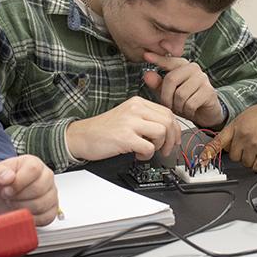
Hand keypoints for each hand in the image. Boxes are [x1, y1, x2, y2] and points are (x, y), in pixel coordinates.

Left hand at [0, 155, 57, 225]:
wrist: (0, 196)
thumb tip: (8, 177)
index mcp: (32, 163)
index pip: (33, 170)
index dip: (18, 183)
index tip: (6, 190)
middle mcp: (46, 176)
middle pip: (38, 189)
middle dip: (18, 198)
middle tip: (8, 197)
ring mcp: (51, 193)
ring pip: (42, 205)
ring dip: (23, 209)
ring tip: (14, 204)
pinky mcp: (52, 209)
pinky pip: (46, 217)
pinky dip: (32, 219)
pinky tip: (22, 213)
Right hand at [65, 96, 180, 161]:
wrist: (81, 136)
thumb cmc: (104, 129)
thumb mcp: (127, 116)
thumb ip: (146, 119)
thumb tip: (168, 130)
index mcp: (137, 102)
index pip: (167, 112)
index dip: (175, 129)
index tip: (174, 139)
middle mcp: (135, 108)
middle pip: (168, 121)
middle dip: (171, 139)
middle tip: (166, 149)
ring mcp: (130, 122)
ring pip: (162, 132)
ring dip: (158, 146)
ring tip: (147, 149)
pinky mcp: (125, 137)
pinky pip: (149, 147)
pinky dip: (147, 154)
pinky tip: (138, 154)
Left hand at [142, 52, 224, 127]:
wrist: (206, 113)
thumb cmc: (185, 101)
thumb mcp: (168, 93)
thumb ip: (157, 84)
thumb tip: (147, 74)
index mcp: (182, 65)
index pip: (168, 61)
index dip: (157, 59)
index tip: (146, 55)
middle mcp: (193, 68)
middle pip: (171, 79)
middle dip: (166, 97)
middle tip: (169, 105)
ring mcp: (202, 79)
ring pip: (180, 94)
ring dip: (178, 106)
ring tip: (181, 107)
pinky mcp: (209, 91)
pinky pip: (190, 103)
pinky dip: (187, 111)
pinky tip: (190, 111)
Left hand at [200, 92, 256, 170]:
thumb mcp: (248, 115)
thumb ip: (236, 128)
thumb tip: (229, 141)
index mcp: (237, 125)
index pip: (218, 141)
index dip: (208, 153)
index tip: (202, 160)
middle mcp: (244, 136)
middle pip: (233, 156)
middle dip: (239, 153)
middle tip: (249, 145)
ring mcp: (255, 146)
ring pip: (244, 163)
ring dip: (250, 159)